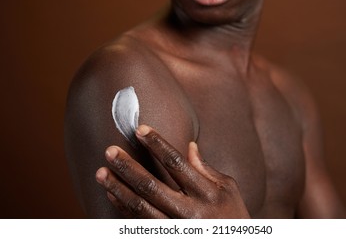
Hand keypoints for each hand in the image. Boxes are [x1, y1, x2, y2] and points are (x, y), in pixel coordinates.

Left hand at [95, 125, 250, 218]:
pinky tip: (113, 194)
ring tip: (101, 172)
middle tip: (110, 151)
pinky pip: (140, 224)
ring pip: (140, 208)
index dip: (157, 144)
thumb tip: (189, 146)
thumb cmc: (233, 214)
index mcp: (206, 193)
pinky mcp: (166, 237)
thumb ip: (206, 169)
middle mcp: (189, 212)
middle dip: (129, 167)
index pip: (177, 163)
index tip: (140, 129)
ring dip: (118, 189)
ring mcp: (176, 228)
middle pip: (152, 186)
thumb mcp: (227, 189)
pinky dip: (123, 209)